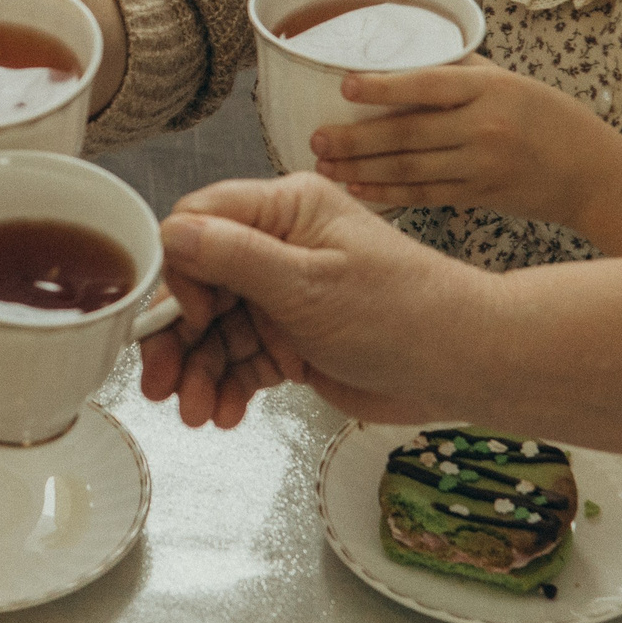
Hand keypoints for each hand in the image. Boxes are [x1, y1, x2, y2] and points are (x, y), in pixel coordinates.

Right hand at [142, 173, 487, 428]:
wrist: (462, 367)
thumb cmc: (402, 312)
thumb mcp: (308, 284)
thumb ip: (235, 257)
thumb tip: (170, 233)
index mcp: (285, 209)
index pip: (200, 221)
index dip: (179, 270)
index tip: (186, 315)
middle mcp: (278, 245)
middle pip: (199, 284)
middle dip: (179, 337)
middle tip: (160, 384)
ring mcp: (284, 294)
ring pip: (216, 330)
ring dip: (200, 372)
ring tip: (197, 413)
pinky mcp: (292, 338)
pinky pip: (242, 359)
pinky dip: (230, 386)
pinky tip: (227, 413)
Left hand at [314, 58, 621, 255]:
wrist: (594, 174)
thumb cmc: (549, 118)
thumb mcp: (512, 82)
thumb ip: (461, 69)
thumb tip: (404, 49)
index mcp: (491, 89)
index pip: (429, 84)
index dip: (384, 86)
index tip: (344, 86)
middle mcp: (485, 127)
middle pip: (409, 133)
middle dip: (355, 138)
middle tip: (315, 138)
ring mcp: (482, 166)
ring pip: (409, 168)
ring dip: (361, 168)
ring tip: (324, 164)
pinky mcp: (479, 196)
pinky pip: (423, 195)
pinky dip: (387, 193)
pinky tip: (356, 189)